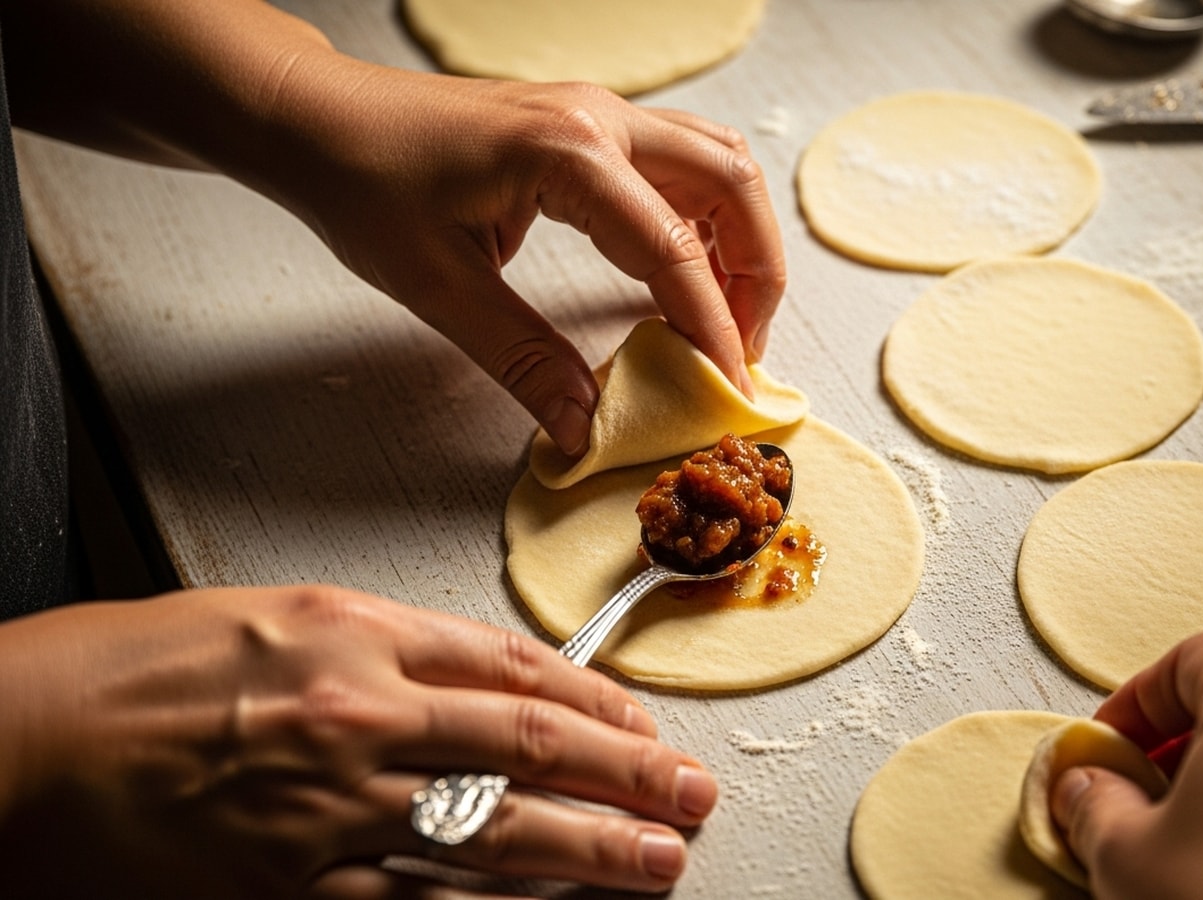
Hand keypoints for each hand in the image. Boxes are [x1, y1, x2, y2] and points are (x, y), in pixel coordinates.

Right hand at [0, 586, 717, 897]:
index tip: (642, 722)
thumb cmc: (126, 674)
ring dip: (596, 849)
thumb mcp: (270, 615)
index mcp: (356, 631)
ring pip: (500, 830)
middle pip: (533, 744)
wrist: (18, 743)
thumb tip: (480, 679)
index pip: (515, 666)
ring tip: (661, 860)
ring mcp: (333, 809)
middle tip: (692, 793)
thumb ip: (382, 644)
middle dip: (631, 772)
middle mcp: (360, 714)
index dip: (597, 699)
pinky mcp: (295, 890)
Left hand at [257, 58, 784, 456]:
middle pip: (731, 183)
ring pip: (718, 163)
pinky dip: (706, 218)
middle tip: (743, 351)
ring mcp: (600, 114)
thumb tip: (582, 426)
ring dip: (741, 239)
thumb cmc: (361, 182)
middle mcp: (600, 119)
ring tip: (728, 316)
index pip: (675, 249)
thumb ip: (522, 358)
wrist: (317, 119)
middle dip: (756, 273)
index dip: (713, 326)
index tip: (732, 386)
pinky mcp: (590, 126)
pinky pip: (682, 163)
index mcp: (567, 154)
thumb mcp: (438, 286)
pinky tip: (689, 272)